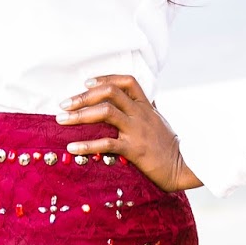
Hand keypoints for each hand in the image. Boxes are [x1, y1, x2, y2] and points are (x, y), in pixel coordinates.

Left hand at [56, 73, 202, 193]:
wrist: (183, 166)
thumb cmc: (169, 145)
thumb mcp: (159, 120)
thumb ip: (149, 108)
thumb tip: (145, 98)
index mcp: (145, 106)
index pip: (126, 81)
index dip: (105, 78)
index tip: (86, 83)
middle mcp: (140, 114)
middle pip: (109, 93)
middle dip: (83, 96)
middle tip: (64, 104)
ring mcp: (137, 130)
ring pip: (105, 112)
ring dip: (80, 115)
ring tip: (62, 120)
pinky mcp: (134, 149)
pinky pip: (106, 143)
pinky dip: (86, 145)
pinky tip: (72, 147)